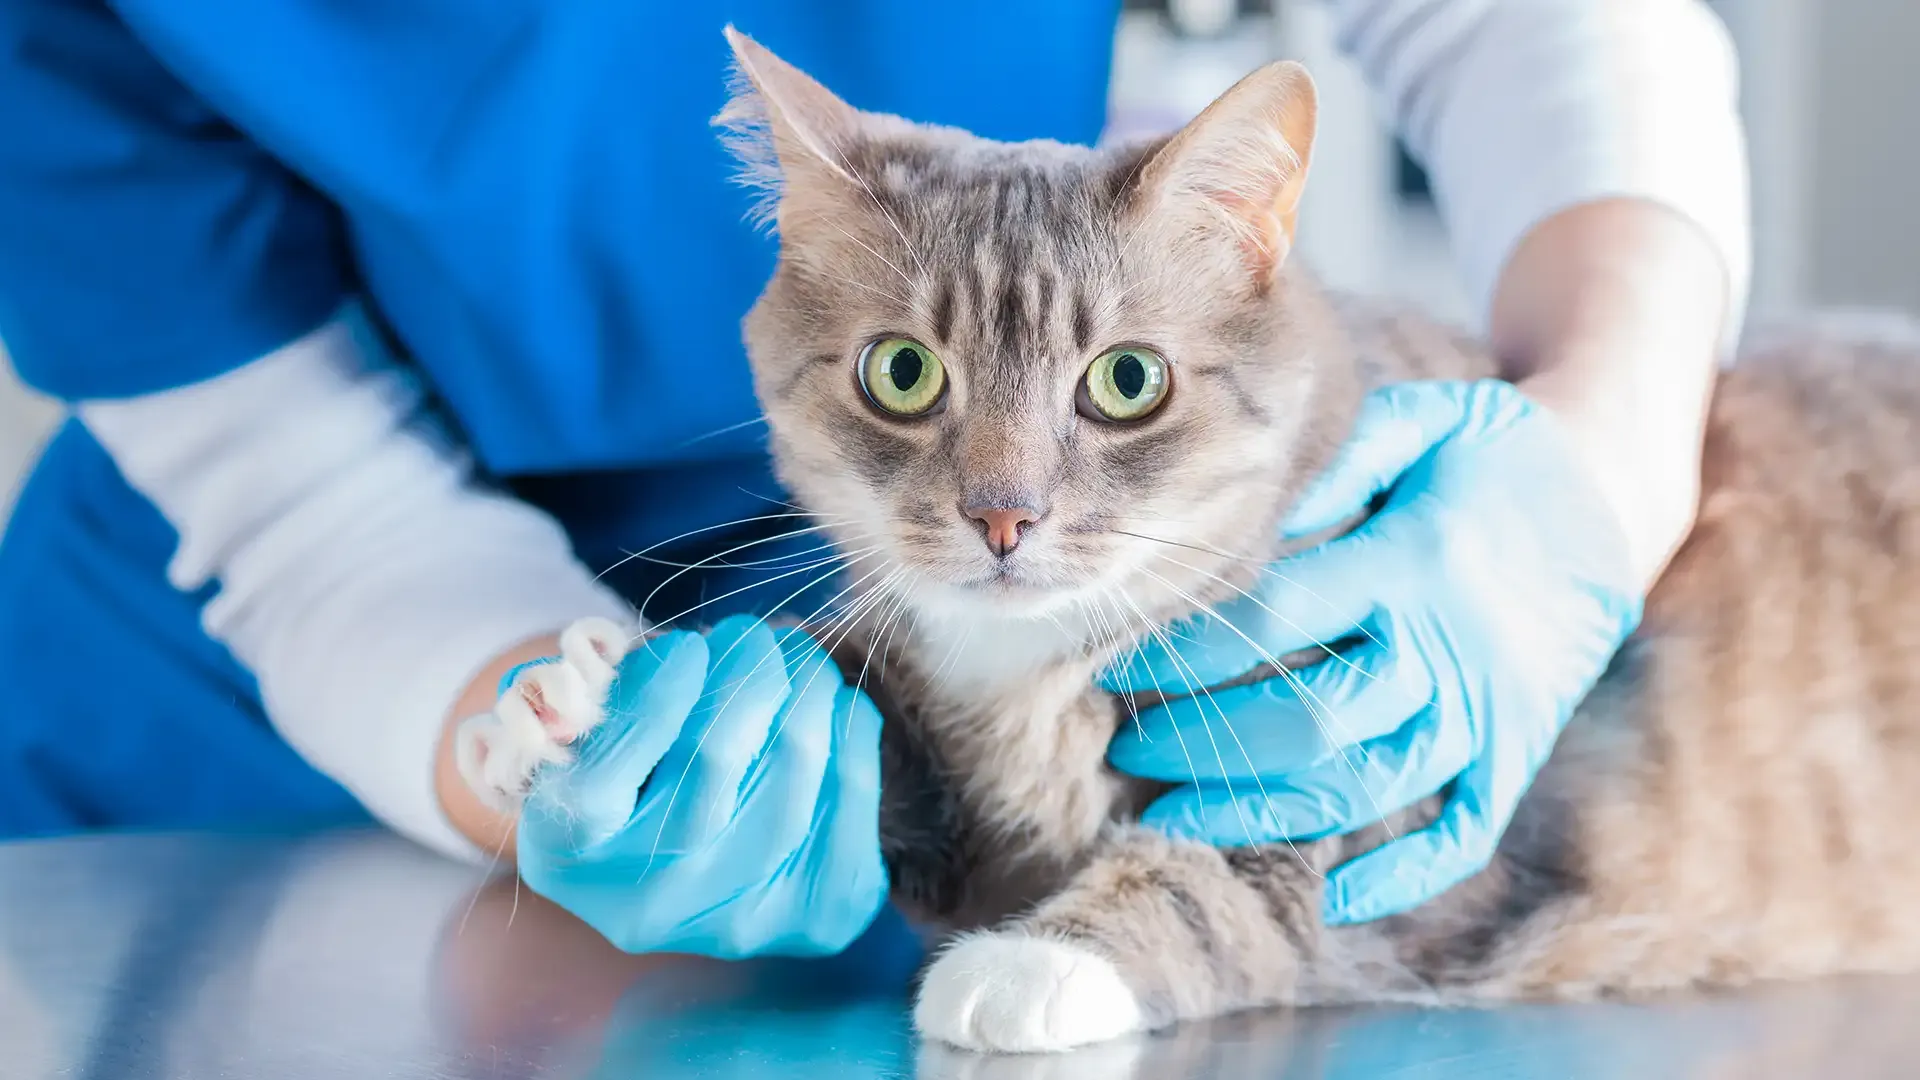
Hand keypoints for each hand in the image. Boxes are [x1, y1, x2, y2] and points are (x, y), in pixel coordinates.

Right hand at [515, 615, 887, 957]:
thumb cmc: (626, 763)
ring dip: (803, 679)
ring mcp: (739, 919)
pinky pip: (851, 783)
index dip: (657, 689)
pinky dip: (848, 720)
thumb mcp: (579, 729)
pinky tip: (827, 705)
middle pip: (714, 753)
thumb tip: (658, 656)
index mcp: (567, 855)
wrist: (687, 861)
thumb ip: (596, 693)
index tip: (683, 648)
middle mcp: (650, 904)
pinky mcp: (819, 911)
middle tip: (747, 635)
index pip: (605, 771)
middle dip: (744, 665)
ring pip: (793, 757)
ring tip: (790, 655)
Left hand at [1104, 380, 1641, 923]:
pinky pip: (1462, 834)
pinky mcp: (1514, 751)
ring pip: (1369, 786)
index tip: (1114, 666)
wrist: (1612, 499)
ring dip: (1267, 815)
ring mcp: (1486, 710)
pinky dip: (1402, 877)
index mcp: (1413, 561)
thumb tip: (1245, 508)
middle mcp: (1449, 648)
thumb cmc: (1491, 454)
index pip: (1278, 617)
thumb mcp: (1424, 422)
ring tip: (1175, 822)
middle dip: (1207, 742)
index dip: (1188, 649)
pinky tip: (1331, 896)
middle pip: (1313, 718)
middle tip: (1129, 750)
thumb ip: (1339, 458)